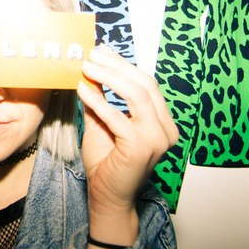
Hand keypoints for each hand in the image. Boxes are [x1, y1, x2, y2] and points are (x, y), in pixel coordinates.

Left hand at [76, 46, 177, 248]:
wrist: (107, 198)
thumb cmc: (107, 162)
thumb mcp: (103, 123)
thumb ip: (102, 98)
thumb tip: (92, 70)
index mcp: (162, 122)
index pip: (146, 84)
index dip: (124, 65)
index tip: (103, 51)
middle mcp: (166, 129)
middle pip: (144, 85)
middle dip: (116, 66)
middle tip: (92, 54)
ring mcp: (157, 139)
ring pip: (137, 95)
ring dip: (110, 77)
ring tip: (87, 66)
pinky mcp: (141, 148)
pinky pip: (118, 117)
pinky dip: (99, 101)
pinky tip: (82, 90)